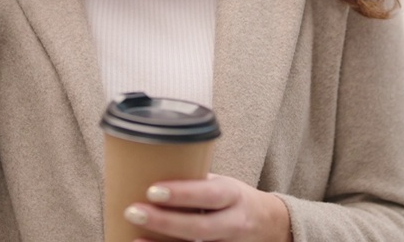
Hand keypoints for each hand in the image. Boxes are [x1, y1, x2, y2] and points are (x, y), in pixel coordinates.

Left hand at [123, 174, 290, 241]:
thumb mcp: (223, 184)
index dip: (182, 194)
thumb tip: (150, 168)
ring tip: (135, 239)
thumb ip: (195, 182)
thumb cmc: (235, 199)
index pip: (209, 194)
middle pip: (200, 227)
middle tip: (133, 211)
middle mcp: (234, 223)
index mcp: (233, 195)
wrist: (270, 225)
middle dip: (165, 221)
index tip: (152, 190)